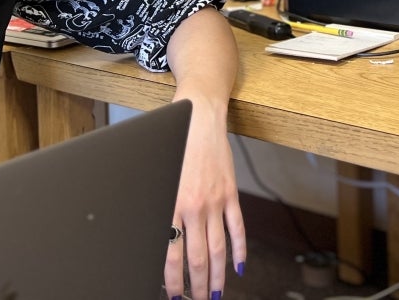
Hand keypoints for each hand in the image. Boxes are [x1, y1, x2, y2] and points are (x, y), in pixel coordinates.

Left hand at [163, 95, 245, 299]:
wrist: (198, 116)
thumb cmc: (173, 142)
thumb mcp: (159, 176)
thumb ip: (160, 208)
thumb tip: (159, 241)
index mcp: (172, 204)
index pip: (172, 255)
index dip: (173, 281)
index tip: (174, 295)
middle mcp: (195, 206)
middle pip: (197, 258)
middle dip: (197, 286)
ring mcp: (216, 201)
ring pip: (218, 249)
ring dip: (218, 276)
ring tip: (217, 294)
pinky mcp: (231, 193)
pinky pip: (238, 228)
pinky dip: (240, 250)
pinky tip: (239, 267)